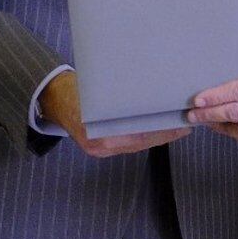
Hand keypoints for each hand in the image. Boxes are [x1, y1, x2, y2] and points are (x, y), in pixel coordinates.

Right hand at [39, 70, 188, 157]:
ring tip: (176, 127)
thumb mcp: (99, 89)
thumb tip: (152, 92)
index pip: (140, 135)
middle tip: (184, 125)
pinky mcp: (101, 149)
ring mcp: (100, 149)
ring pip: (137, 145)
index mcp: (99, 132)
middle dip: (164, 134)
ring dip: (157, 136)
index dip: (163, 130)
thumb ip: (122, 97)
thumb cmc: (77, 89)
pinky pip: (128, 145)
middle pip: (141, 142)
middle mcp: (100, 144)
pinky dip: (144, 138)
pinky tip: (157, 130)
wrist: (53, 97)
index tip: (179, 123)